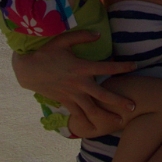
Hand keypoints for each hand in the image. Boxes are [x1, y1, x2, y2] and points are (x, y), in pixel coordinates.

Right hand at [12, 29, 136, 135]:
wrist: (27, 69)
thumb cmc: (46, 52)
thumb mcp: (63, 40)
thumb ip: (82, 36)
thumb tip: (99, 34)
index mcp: (81, 67)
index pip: (106, 67)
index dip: (121, 66)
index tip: (135, 66)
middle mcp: (78, 83)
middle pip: (103, 95)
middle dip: (119, 101)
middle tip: (133, 106)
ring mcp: (71, 94)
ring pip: (92, 108)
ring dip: (106, 115)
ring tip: (120, 121)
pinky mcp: (64, 101)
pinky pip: (77, 113)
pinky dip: (87, 120)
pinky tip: (95, 127)